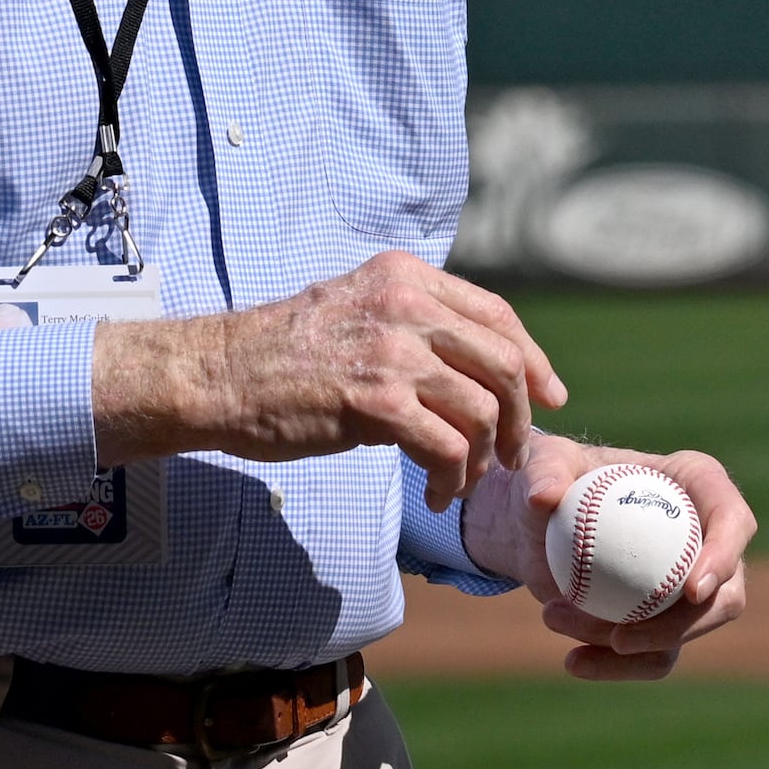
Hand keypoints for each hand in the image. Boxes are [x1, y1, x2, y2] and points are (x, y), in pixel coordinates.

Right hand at [90, 251, 563, 508]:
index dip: (533, 359)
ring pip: (483, 409)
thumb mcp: (357, 310)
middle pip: (502, 362)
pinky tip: (436, 492)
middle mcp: (405, 304)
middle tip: (515, 454)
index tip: (550, 396)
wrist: (218, 374)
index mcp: (405, 277)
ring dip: (485, 456)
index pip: (497, 314)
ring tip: (462, 480)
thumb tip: (476, 364)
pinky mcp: (375, 401)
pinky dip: (453, 477)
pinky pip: (447, 446)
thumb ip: (414, 322)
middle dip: (521, 416)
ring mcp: (392, 351)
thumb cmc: (285, 354)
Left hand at [458, 434, 757, 681]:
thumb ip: (542, 474)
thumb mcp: (541, 463)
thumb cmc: (551, 476)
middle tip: (621, 637)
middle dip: (682, 625)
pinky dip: (616, 665)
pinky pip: (654, 656)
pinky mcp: (664, 623)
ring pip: (686, 632)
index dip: (726, 555)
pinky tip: (573, 660)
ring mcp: (690, 587)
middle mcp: (705, 538)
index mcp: (697, 484)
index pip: (732, 519)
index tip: (692, 589)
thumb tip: (545, 498)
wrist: (536, 524)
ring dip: (631, 645)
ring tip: (558, 620)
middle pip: (726, 593)